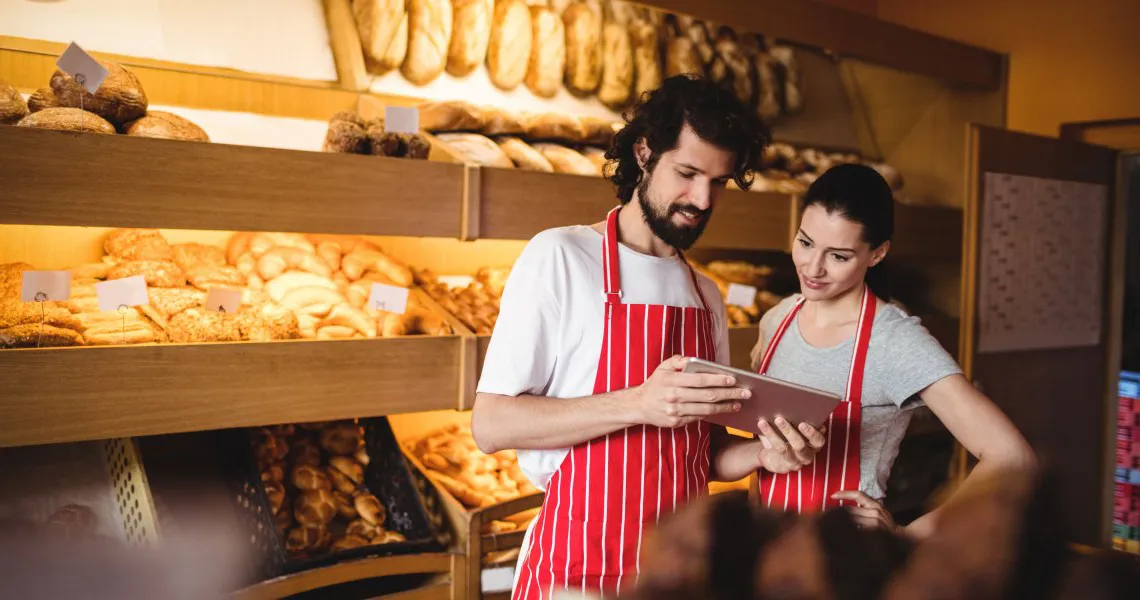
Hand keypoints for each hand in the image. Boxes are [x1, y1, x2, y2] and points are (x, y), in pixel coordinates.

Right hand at [629, 355, 750, 427]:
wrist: (639, 405)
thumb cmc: (655, 384)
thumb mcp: (663, 368)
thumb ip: (678, 361)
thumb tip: (694, 359)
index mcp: (672, 381)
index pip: (700, 380)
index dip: (718, 380)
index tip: (734, 379)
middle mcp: (674, 397)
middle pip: (707, 396)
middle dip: (729, 394)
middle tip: (746, 392)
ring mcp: (676, 411)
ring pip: (706, 409)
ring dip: (725, 407)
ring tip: (738, 403)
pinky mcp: (677, 422)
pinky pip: (699, 417)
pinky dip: (714, 414)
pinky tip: (724, 410)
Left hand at [756, 417, 825, 473]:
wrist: (776, 455)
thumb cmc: (790, 436)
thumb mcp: (798, 429)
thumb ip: (799, 421)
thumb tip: (791, 405)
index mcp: (815, 445)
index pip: (818, 440)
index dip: (812, 433)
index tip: (802, 423)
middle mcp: (807, 455)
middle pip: (800, 445)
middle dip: (789, 431)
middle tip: (779, 419)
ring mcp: (794, 462)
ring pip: (783, 449)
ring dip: (773, 434)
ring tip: (763, 422)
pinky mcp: (781, 466)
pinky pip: (772, 451)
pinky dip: (766, 438)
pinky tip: (761, 429)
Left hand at [831, 491, 899, 532]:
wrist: (900, 537)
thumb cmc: (886, 524)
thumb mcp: (879, 512)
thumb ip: (865, 507)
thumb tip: (844, 508)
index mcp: (875, 505)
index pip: (858, 495)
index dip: (844, 494)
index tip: (832, 495)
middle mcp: (875, 512)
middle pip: (851, 510)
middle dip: (838, 513)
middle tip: (828, 515)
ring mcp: (875, 522)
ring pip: (852, 521)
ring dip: (841, 523)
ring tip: (834, 525)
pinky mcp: (874, 532)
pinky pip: (857, 531)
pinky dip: (849, 531)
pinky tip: (844, 533)